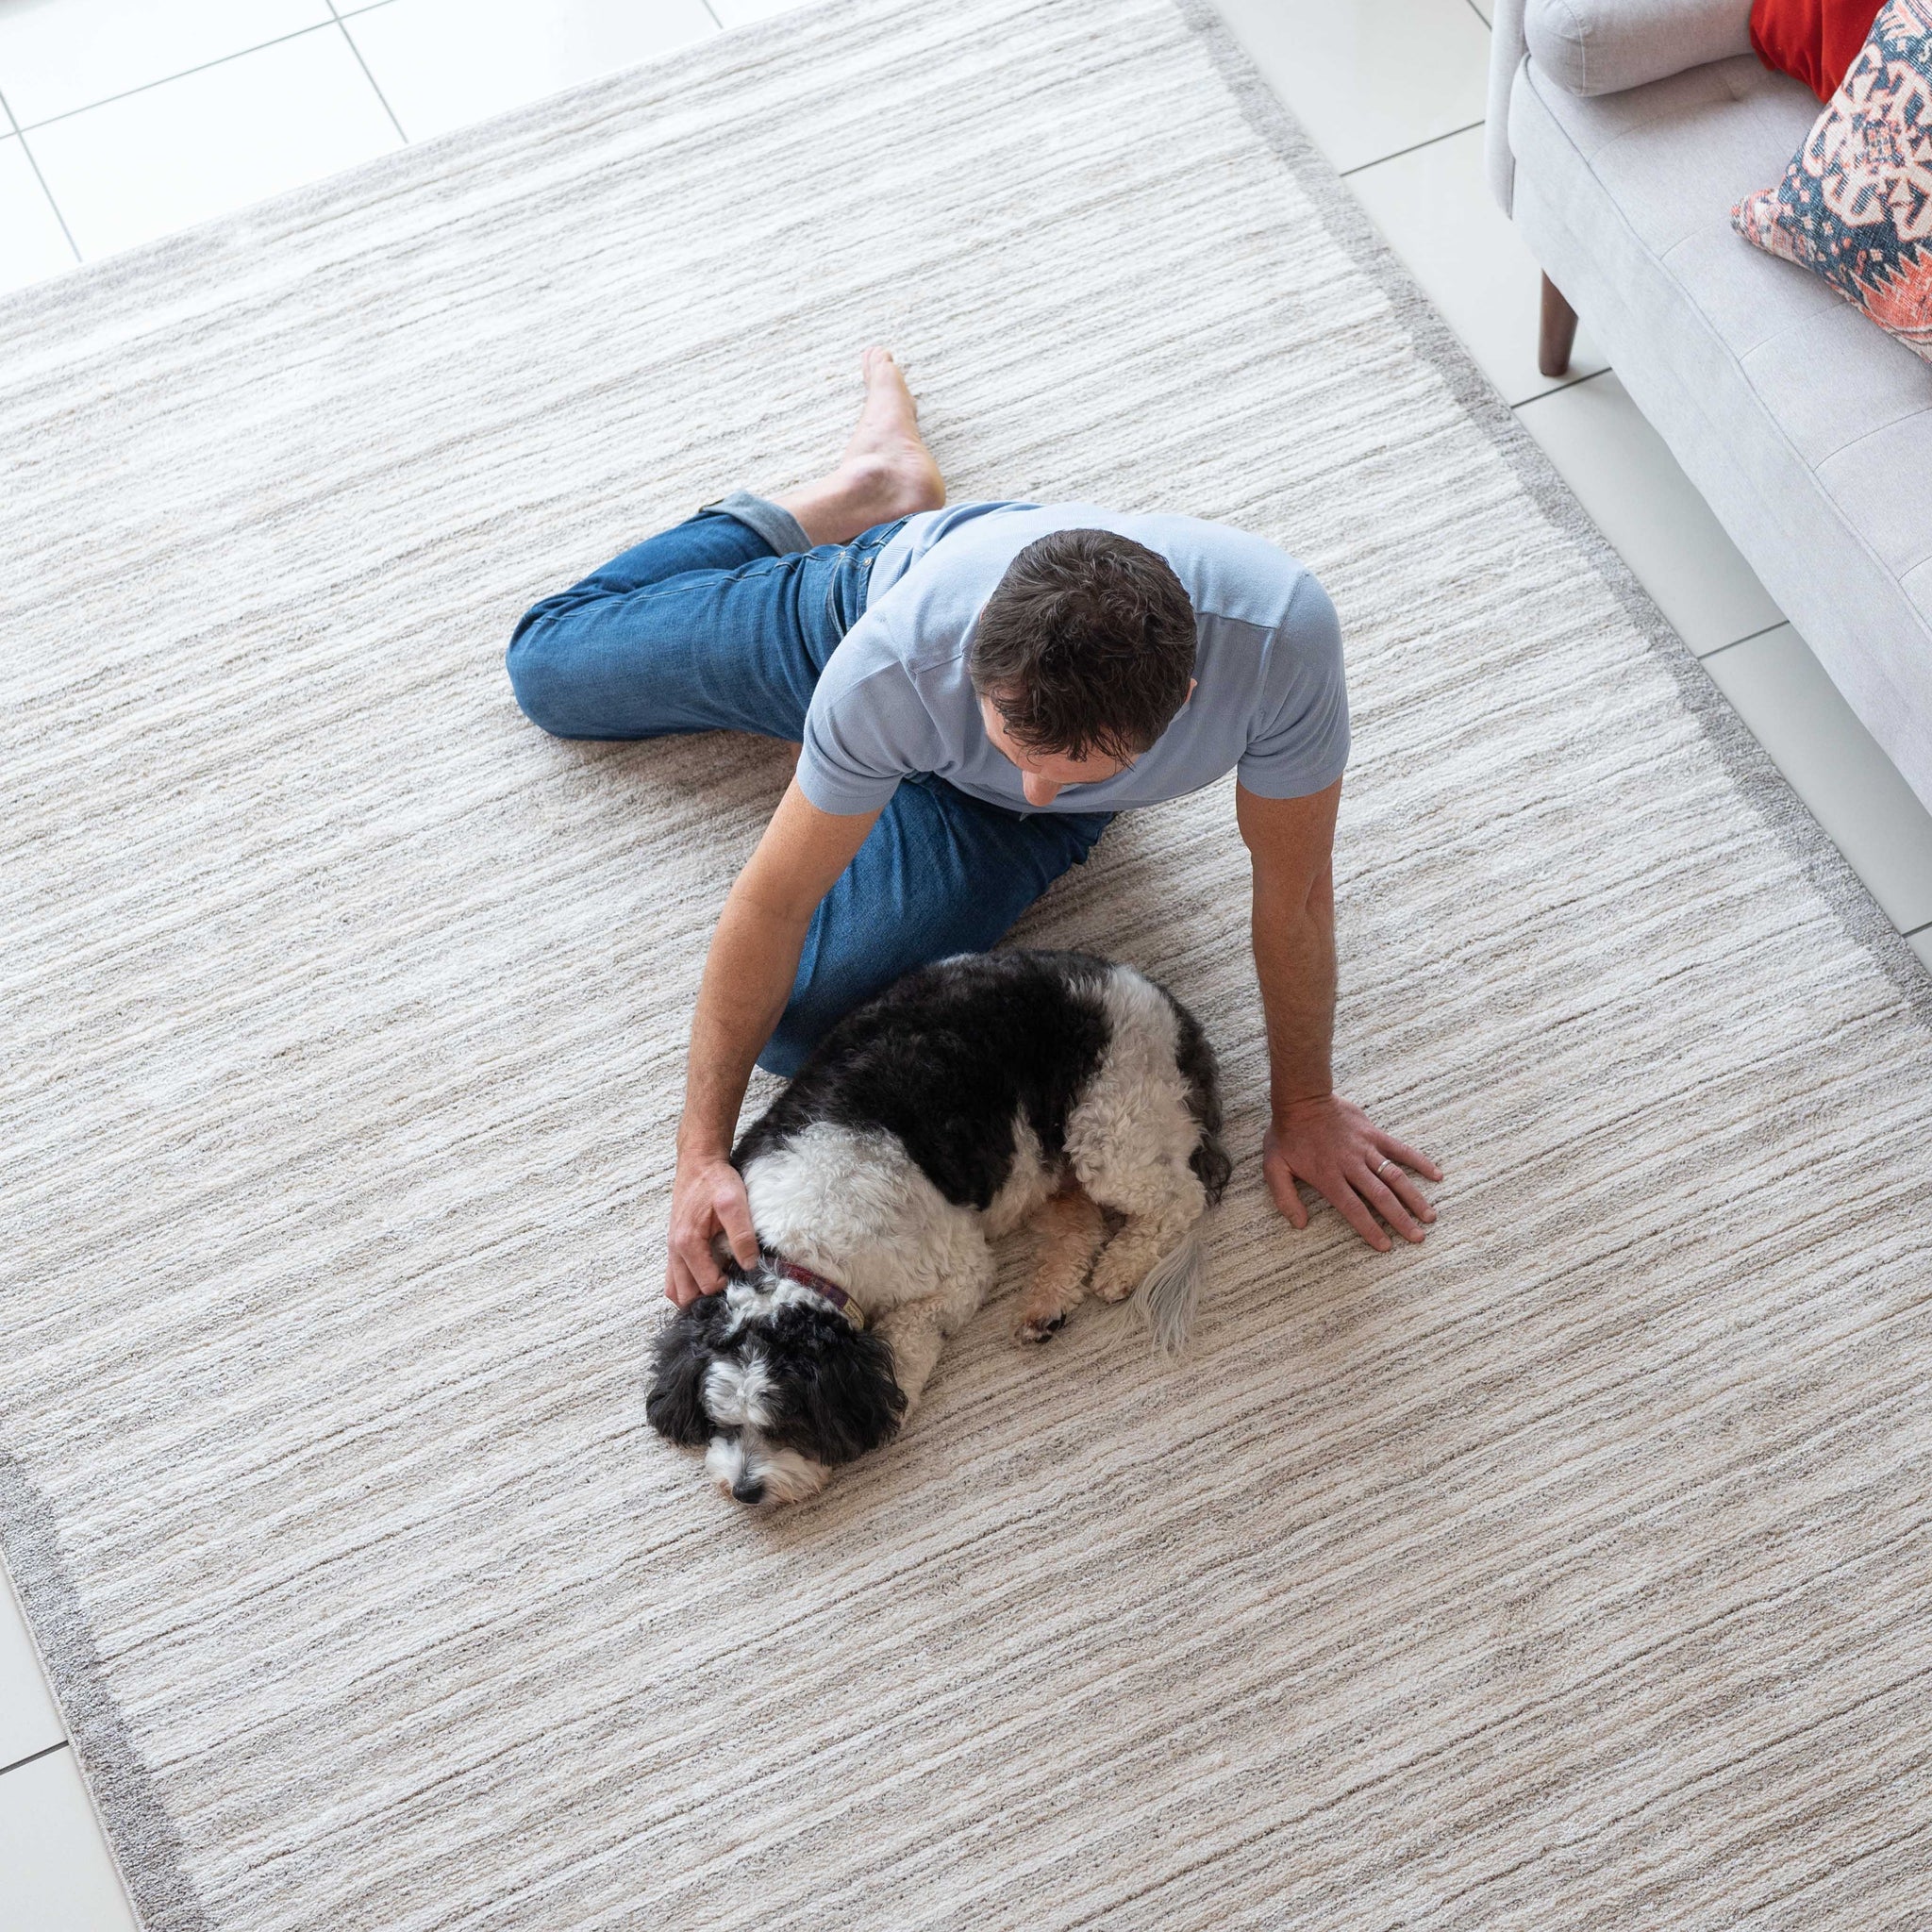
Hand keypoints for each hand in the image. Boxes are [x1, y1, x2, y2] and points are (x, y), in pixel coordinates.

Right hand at [665, 1149, 758, 1307]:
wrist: (698, 1163)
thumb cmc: (715, 1181)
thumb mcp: (735, 1203)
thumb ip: (742, 1235)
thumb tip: (749, 1265)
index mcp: (688, 1243)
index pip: (705, 1286)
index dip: (726, 1286)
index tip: (742, 1273)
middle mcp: (674, 1250)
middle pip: (685, 1296)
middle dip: (707, 1298)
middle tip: (730, 1284)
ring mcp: (672, 1250)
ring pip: (676, 1290)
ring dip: (695, 1294)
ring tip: (720, 1282)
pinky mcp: (675, 1246)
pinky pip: (674, 1278)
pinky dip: (688, 1285)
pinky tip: (708, 1275)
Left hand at [1263, 1094, 1441, 1252]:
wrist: (1301, 1100)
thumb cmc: (1287, 1135)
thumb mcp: (1274, 1168)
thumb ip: (1285, 1198)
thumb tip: (1299, 1224)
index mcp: (1329, 1177)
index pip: (1354, 1209)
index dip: (1370, 1228)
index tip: (1386, 1246)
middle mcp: (1351, 1165)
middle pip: (1380, 1197)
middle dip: (1401, 1220)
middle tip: (1417, 1238)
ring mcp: (1365, 1148)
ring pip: (1395, 1176)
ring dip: (1414, 1197)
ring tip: (1430, 1216)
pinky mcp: (1373, 1134)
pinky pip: (1400, 1149)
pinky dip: (1419, 1161)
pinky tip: (1436, 1174)